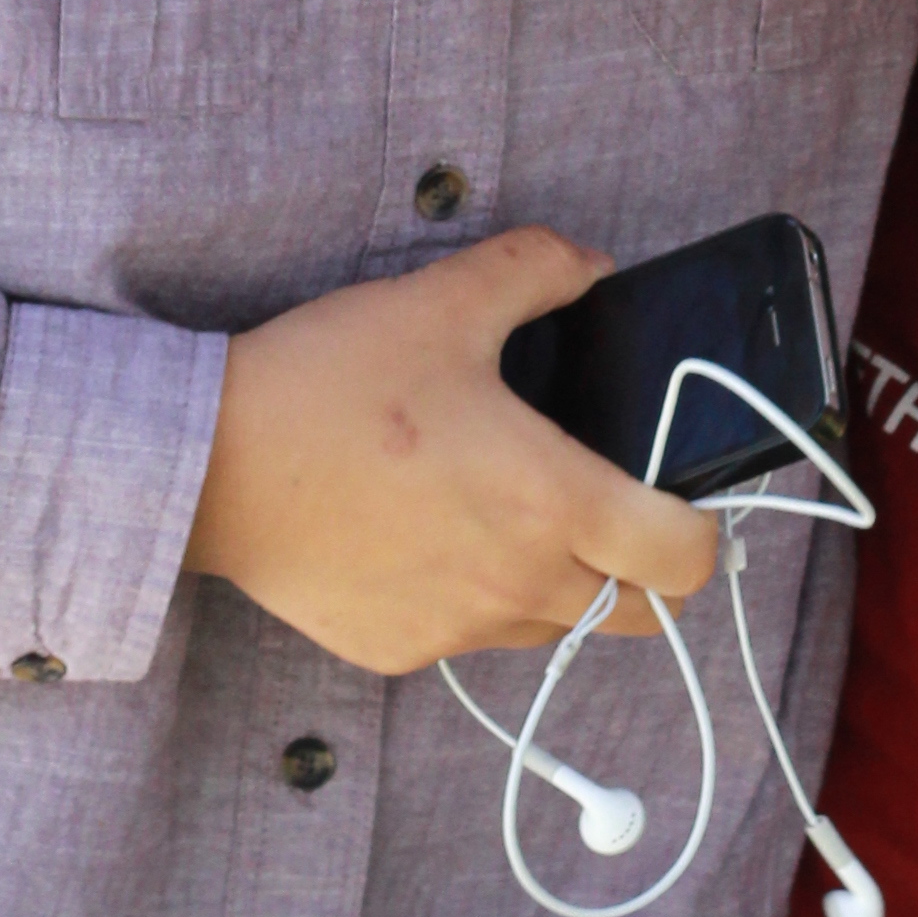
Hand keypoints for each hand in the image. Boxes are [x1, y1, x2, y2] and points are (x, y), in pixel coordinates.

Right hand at [181, 230, 717, 674]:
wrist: (214, 464)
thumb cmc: (334, 381)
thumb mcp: (444, 299)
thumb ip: (537, 270)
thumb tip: (593, 267)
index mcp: (550, 501)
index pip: (684, 560)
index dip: (702, 531)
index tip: (682, 497)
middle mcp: (517, 583)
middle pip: (638, 615)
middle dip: (646, 569)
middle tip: (614, 508)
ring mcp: (457, 628)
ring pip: (555, 627)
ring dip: (561, 582)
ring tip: (509, 509)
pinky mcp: (400, 649)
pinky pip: (470, 634)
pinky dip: (474, 597)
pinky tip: (428, 533)